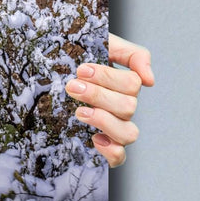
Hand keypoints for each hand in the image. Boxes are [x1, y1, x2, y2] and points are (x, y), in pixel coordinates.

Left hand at [66, 33, 153, 167]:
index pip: (132, 84)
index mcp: (124, 83)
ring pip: (129, 133)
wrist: (49, 68)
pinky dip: (111, 151)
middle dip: (98, 96)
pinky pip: (119, 157)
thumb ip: (133, 54)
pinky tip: (94, 138)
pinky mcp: (103, 144)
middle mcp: (123, 106)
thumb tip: (150, 80)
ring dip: (104, 121)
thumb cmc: (76, 54)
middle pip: (128, 107)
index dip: (108, 78)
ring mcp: (114, 127)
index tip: (81, 70)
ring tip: (79, 112)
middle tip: (72, 86)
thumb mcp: (103, 43)